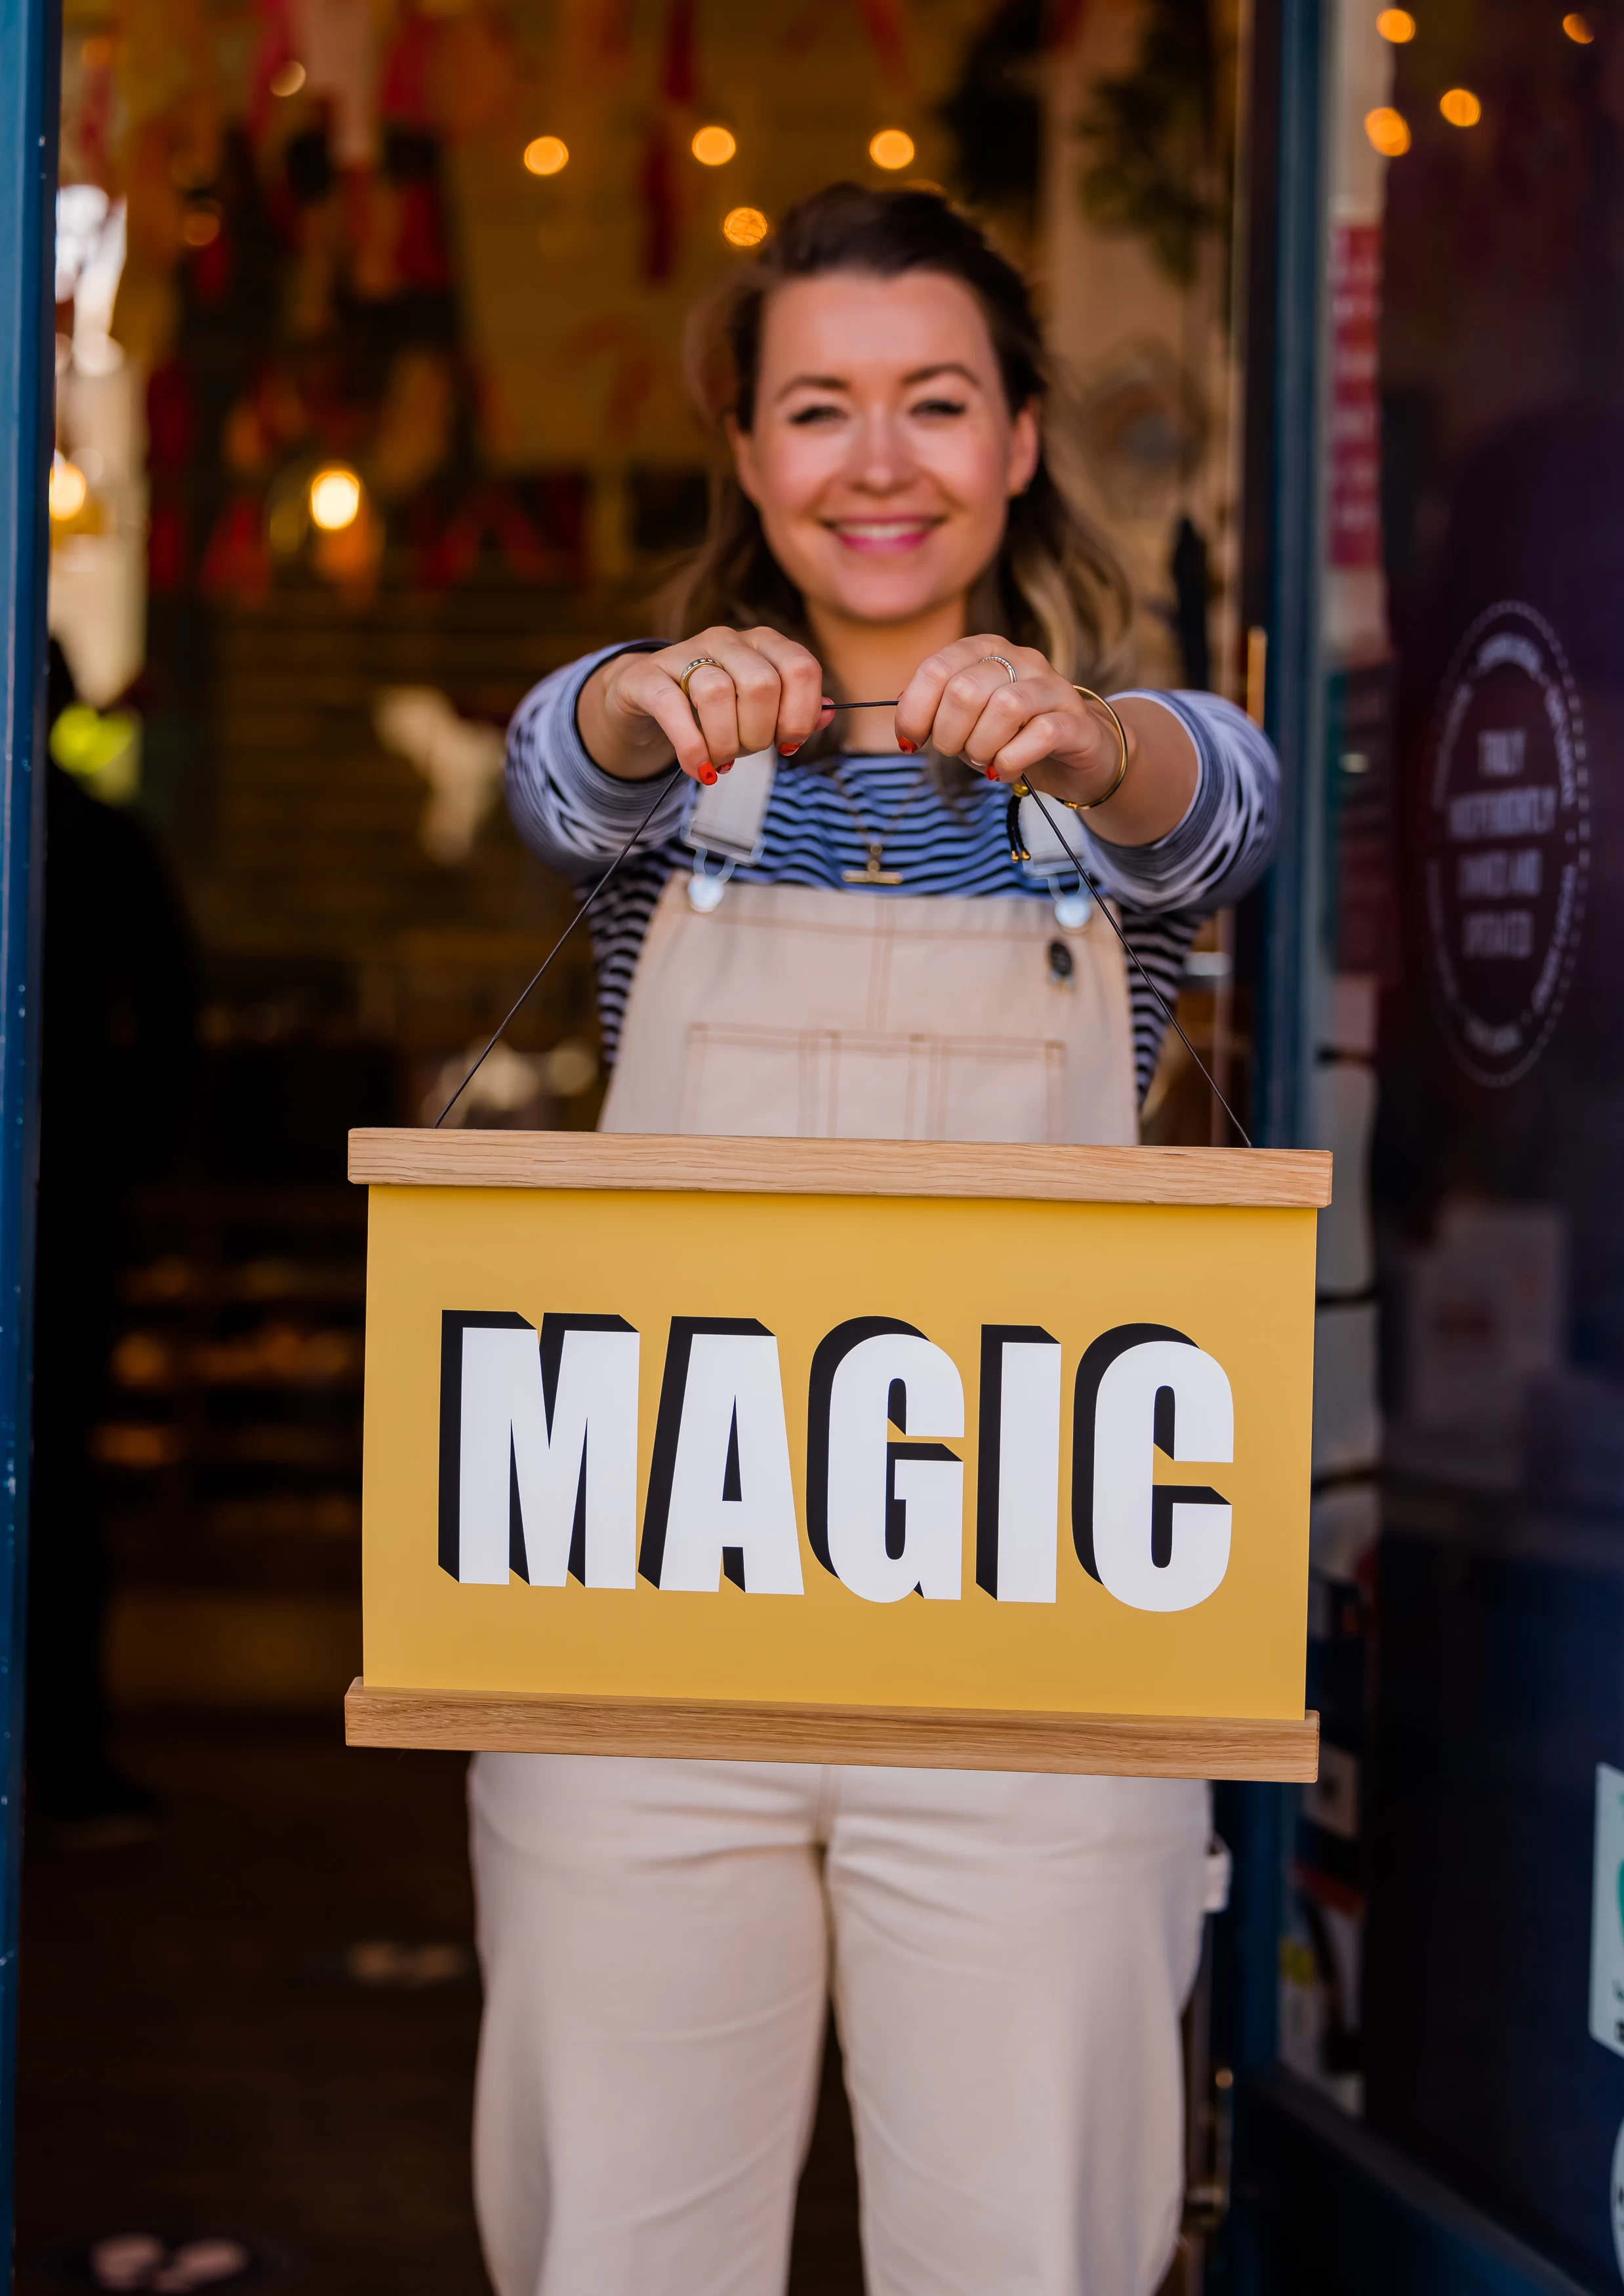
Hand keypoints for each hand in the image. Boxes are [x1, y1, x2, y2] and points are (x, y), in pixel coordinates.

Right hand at [578, 627, 833, 783]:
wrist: (645, 696)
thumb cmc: (714, 709)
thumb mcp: (758, 710)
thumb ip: (794, 712)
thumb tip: (827, 715)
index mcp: (763, 642)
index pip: (801, 668)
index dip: (801, 715)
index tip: (787, 744)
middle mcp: (726, 639)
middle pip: (761, 685)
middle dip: (760, 734)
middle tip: (746, 753)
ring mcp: (684, 652)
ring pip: (717, 693)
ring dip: (725, 743)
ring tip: (721, 761)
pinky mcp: (648, 676)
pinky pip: (674, 708)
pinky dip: (692, 748)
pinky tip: (700, 769)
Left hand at [894, 636, 1131, 809]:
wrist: (1076, 753)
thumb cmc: (1012, 734)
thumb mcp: (966, 719)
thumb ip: (935, 709)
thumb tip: (903, 715)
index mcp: (987, 649)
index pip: (936, 668)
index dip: (914, 711)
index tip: (911, 741)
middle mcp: (1022, 658)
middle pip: (965, 690)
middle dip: (949, 734)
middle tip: (958, 753)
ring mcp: (1053, 687)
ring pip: (1005, 707)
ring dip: (982, 747)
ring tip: (985, 761)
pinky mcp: (1076, 721)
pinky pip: (1041, 734)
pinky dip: (1012, 760)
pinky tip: (1006, 770)